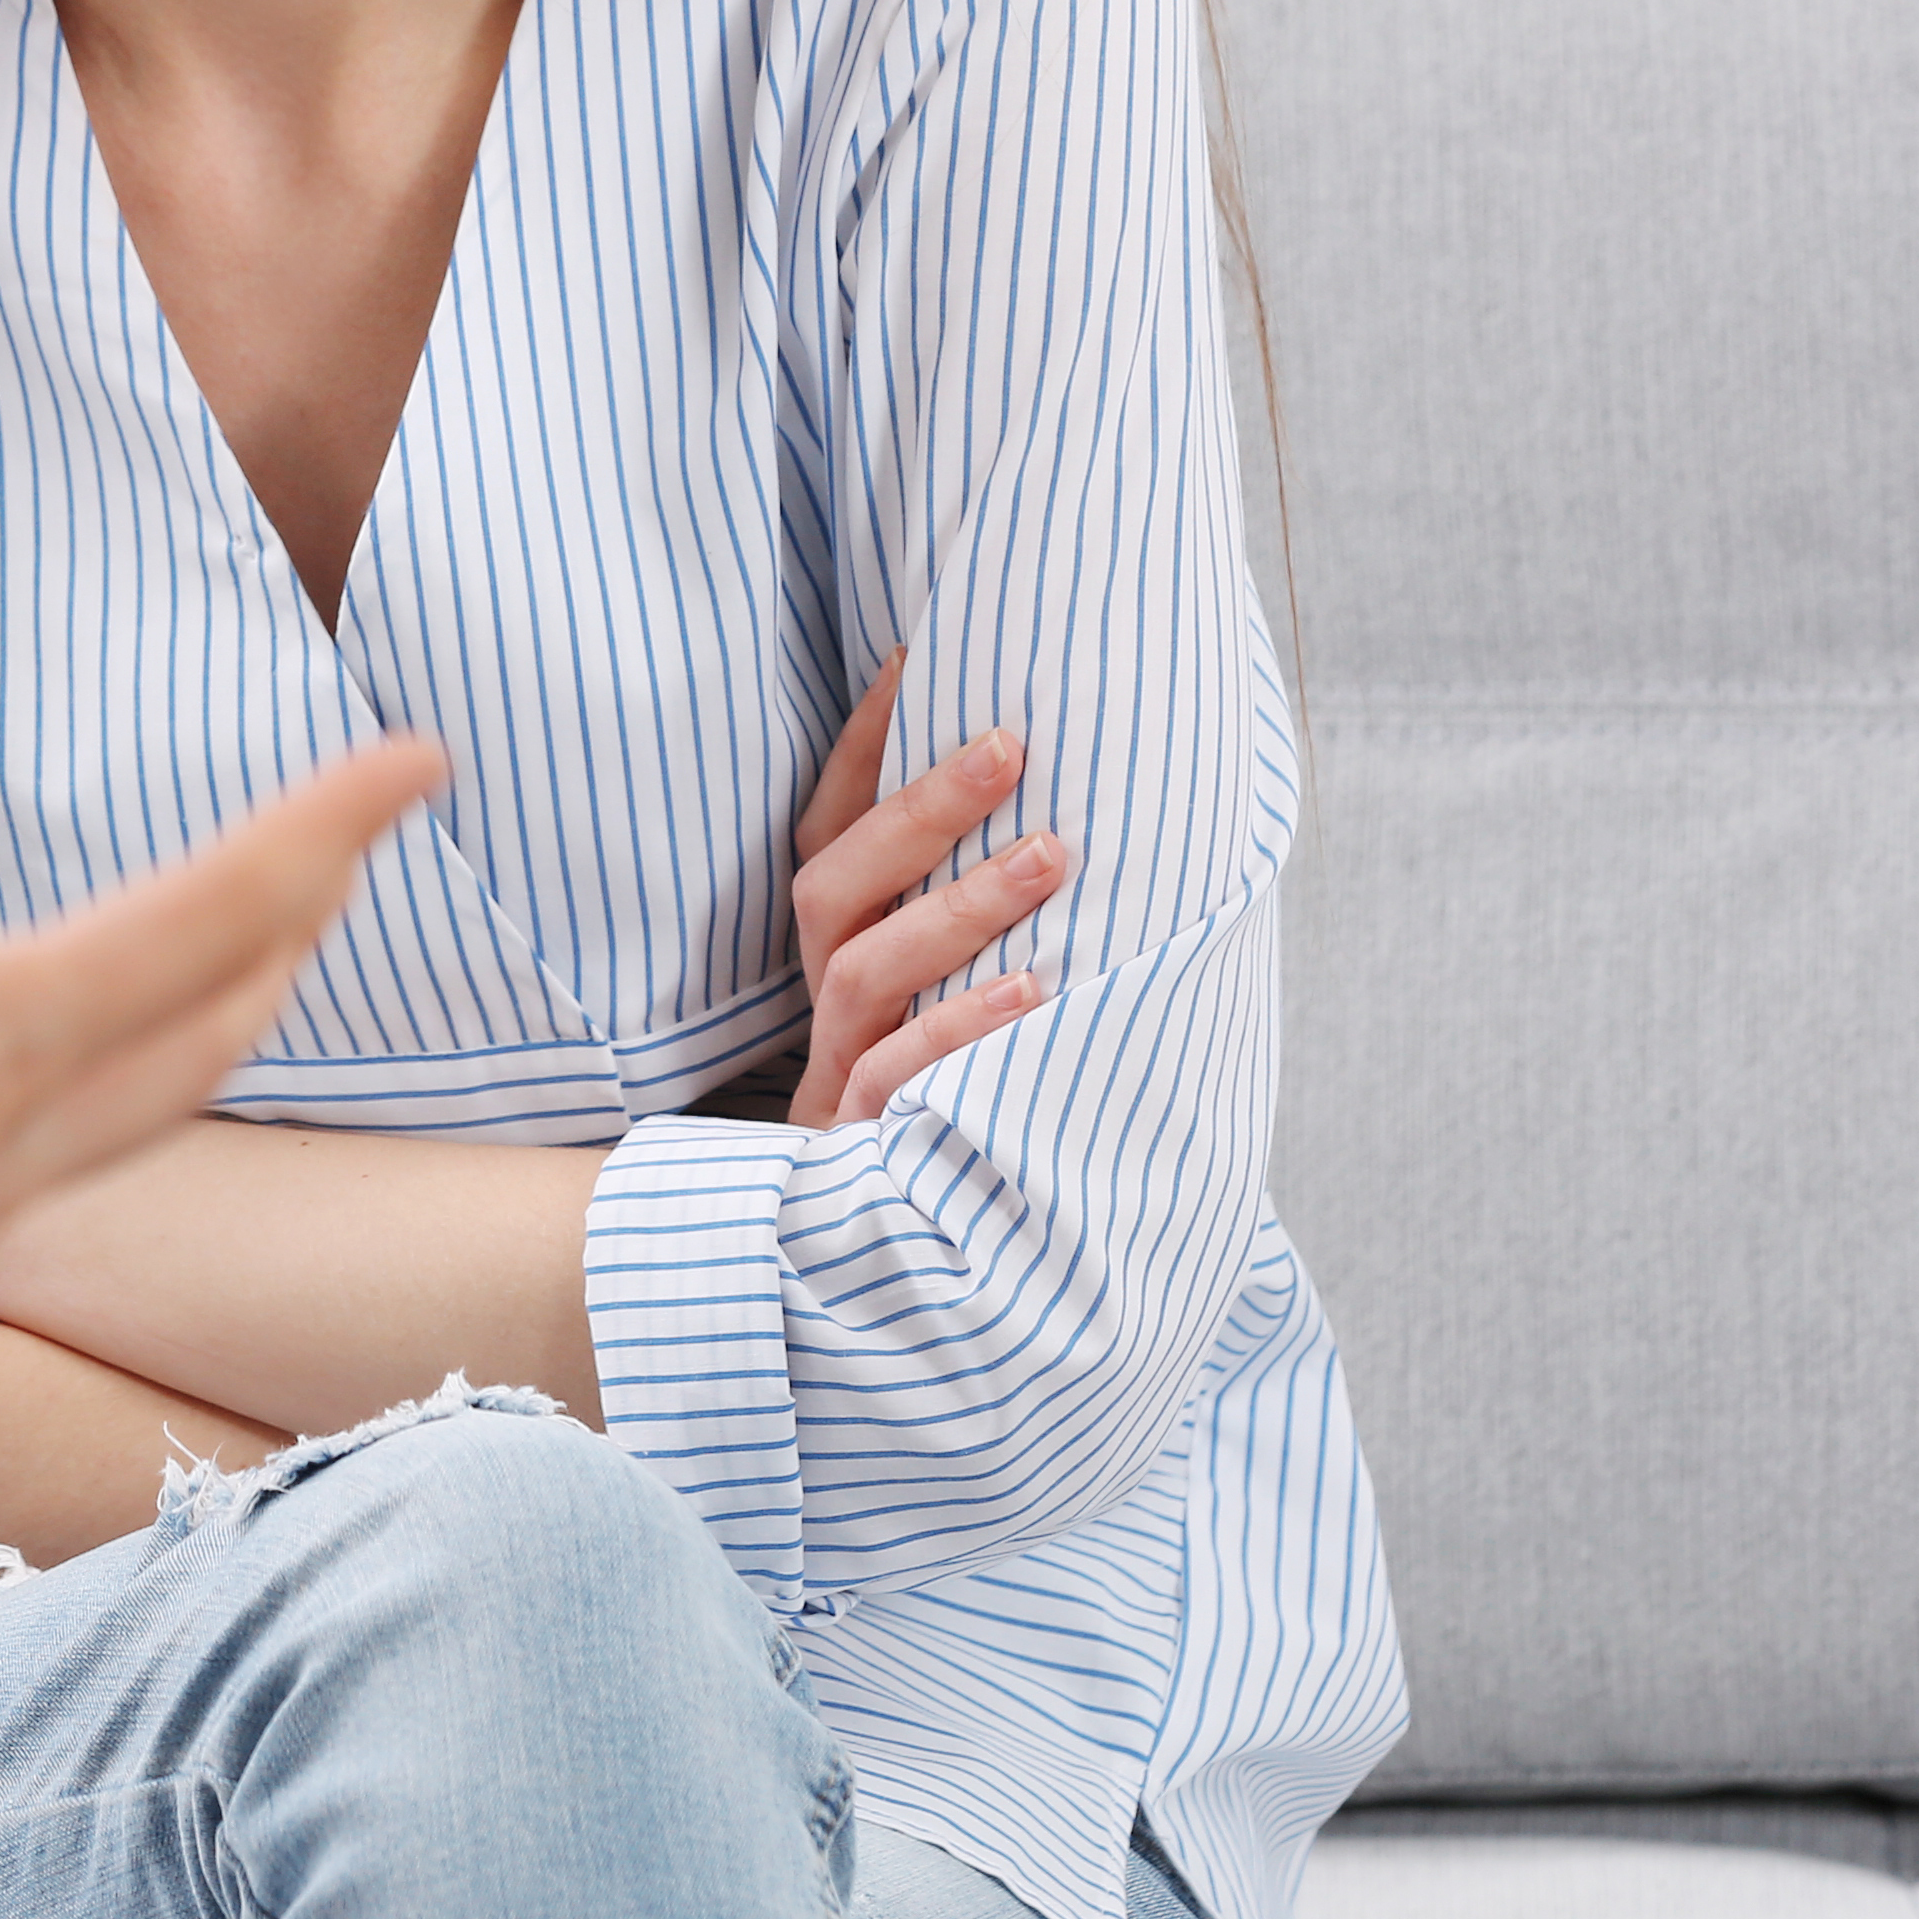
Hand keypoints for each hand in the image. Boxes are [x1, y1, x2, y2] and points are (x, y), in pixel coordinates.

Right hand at [786, 648, 1063, 1124]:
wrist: (912, 1261)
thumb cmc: (963, 1093)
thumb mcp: (963, 992)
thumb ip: (999, 910)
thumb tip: (1094, 809)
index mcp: (841, 948)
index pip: (827, 828)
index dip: (861, 744)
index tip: (918, 657)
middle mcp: (825, 998)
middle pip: (833, 884)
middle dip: (919, 807)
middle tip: (1011, 744)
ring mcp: (836, 1071)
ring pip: (863, 972)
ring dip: (957, 906)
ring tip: (1052, 856)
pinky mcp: (860, 1146)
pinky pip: (896, 1078)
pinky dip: (961, 1032)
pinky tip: (1034, 995)